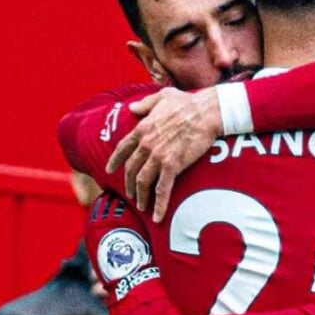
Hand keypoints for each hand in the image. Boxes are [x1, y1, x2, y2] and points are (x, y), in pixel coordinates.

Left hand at [106, 87, 221, 222]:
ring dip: (140, 196)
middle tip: (129, 193)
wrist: (206, 112)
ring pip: (143, 182)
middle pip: (131, 168)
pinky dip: (159, 205)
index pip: (123, 147)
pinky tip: (157, 217)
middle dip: (128, 183)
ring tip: (141, 205)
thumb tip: (133, 108)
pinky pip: (162, 190)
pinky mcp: (172, 166)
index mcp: (142, 128)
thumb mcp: (162, 96)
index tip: (109, 169)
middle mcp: (146, 144)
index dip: (115, 160)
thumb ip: (145, 104)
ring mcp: (158, 156)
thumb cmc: (188, 102)